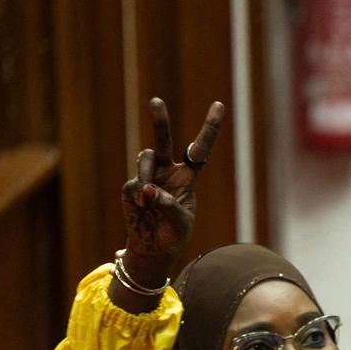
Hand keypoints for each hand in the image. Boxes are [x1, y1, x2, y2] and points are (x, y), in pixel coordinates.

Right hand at [121, 98, 224, 263]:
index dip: (209, 128)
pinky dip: (138, 194)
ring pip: (146, 156)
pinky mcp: (132, 186)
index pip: (200, 150)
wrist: (153, 248)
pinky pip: (134, 181)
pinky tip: (142, 208)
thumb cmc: (173, 234)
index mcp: (188, 177)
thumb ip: (167, 205)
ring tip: (147, 199)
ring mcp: (149, 176)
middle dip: (160, 121)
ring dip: (147, 172)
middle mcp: (168, 171)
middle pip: (165, 140)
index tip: (219, 105)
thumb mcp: (179, 223)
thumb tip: (147, 189)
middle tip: (156, 101)